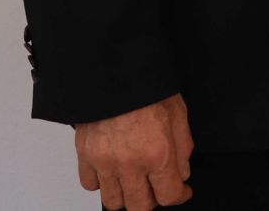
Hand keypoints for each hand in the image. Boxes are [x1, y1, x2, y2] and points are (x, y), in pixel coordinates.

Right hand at [74, 93, 192, 209]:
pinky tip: (112, 171)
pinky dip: (101, 183)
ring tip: (134, 181)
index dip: (179, 195)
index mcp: (157, 153)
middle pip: (140, 207)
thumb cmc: (147, 86)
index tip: (181, 190)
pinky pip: (90, 185)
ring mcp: (104, 162)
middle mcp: (129, 164)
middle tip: (156, 186)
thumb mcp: (179, 113)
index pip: (169, 196)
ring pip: (113, 201)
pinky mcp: (85, 155)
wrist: (115, 70)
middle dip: (152, 200)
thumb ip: (183, 148)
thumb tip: (181, 173)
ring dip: (126, 196)